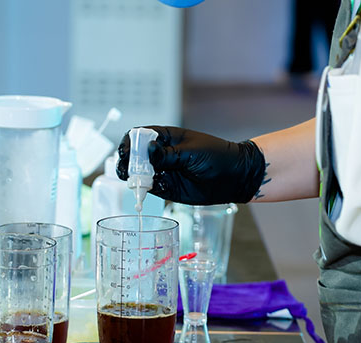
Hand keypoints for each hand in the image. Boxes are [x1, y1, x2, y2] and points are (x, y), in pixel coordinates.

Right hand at [116, 126, 265, 204]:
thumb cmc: (217, 157)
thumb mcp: (192, 152)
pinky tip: (148, 189)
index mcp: (165, 137)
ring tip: (137, 181)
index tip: (127, 152)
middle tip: (128, 170)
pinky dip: (144, 190)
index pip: (139, 135)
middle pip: (134, 156)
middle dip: (127, 162)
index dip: (129, 142)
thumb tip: (148, 150)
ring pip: (138, 173)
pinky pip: (148, 188)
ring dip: (133, 177)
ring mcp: (162, 171)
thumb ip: (168, 154)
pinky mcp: (165, 187)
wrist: (233, 178)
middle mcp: (160, 153)